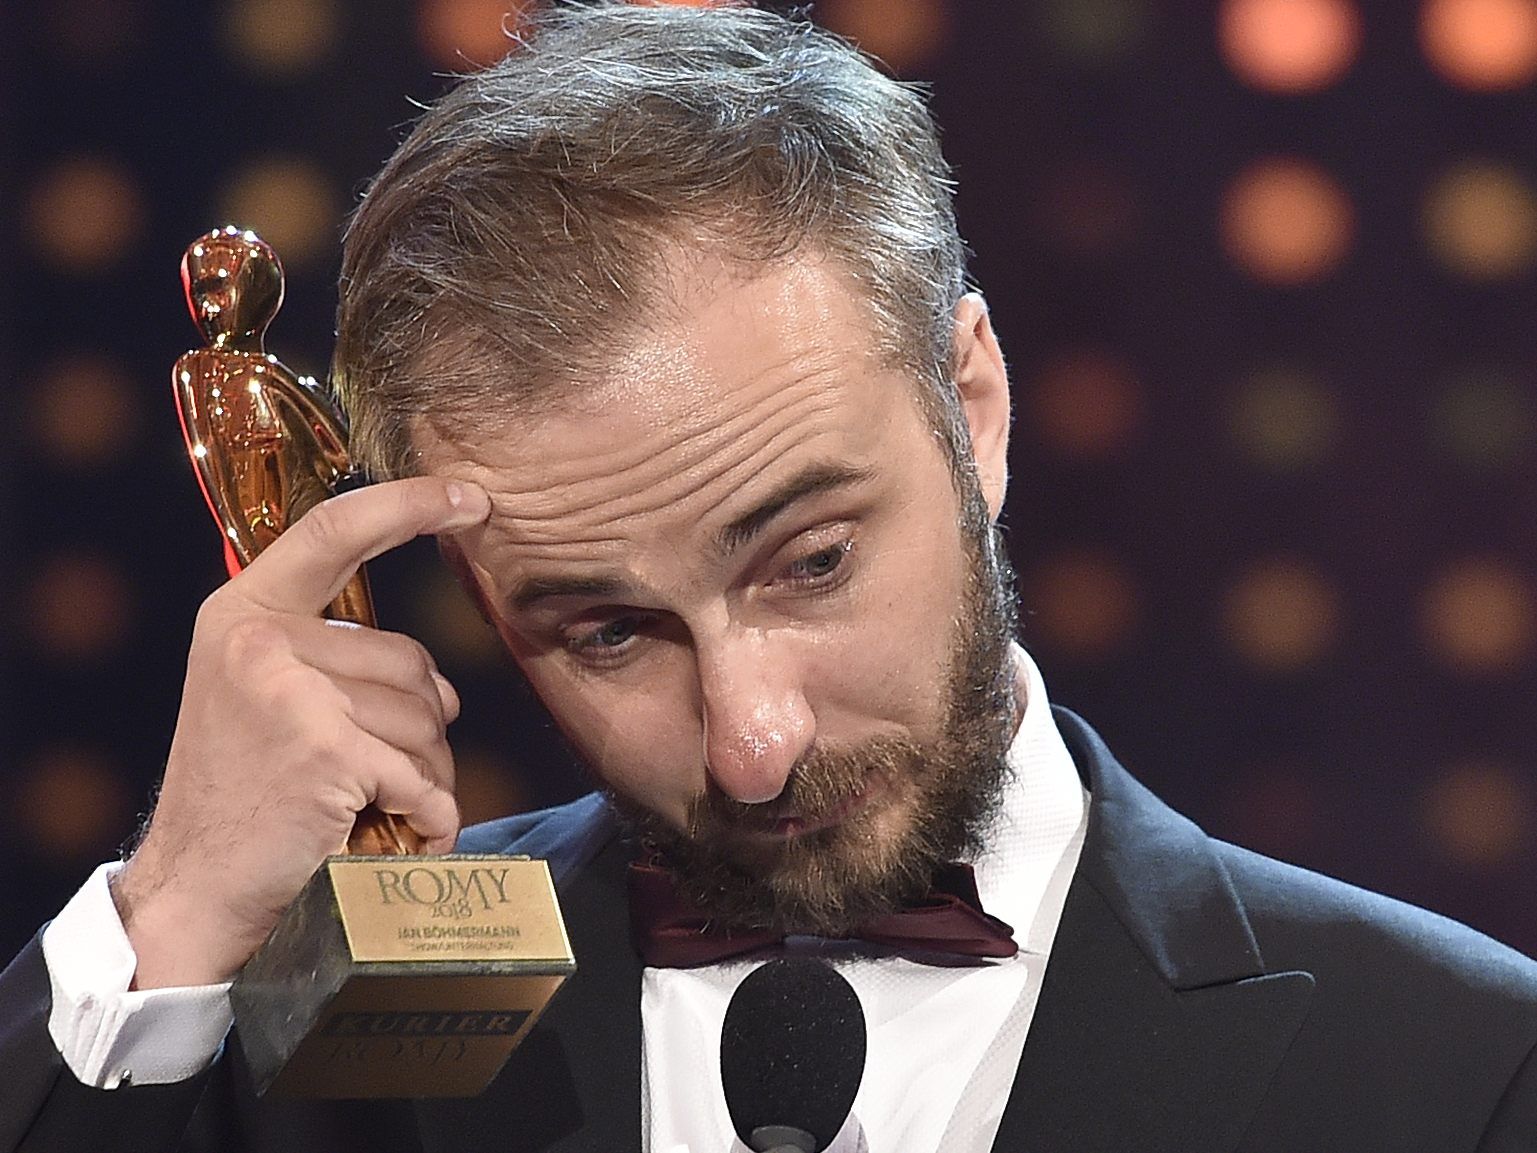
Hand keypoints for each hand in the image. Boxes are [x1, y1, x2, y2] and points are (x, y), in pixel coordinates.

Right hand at [112, 477, 492, 987]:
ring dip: (423, 774)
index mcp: (244, 611)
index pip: (336, 529)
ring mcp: (291, 692)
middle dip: (420, 725)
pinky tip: (399, 832)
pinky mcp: (324, 749)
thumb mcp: (263, 695)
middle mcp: (261, 639)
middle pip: (411, 660)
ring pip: (426, 721)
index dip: (410, 505)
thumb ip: (333, 659)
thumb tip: (442, 685)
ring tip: (372, 804)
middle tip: (376, 772)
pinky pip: (422, 777)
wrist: (194, 886)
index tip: (473, 498)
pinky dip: (429, 816)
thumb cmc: (244, 794)